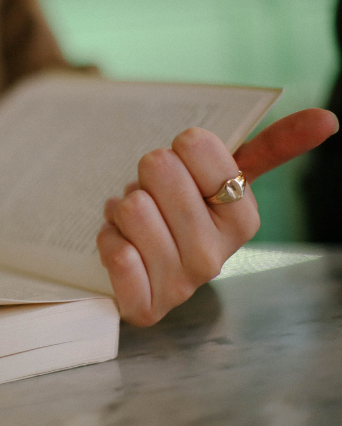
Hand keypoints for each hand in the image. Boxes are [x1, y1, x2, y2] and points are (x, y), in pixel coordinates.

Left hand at [97, 108, 337, 325]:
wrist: (143, 272)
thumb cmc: (180, 215)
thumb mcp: (221, 180)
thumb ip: (271, 147)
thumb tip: (329, 118)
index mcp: (242, 218)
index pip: (195, 144)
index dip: (178, 149)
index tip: (183, 169)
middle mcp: (216, 256)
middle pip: (159, 168)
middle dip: (145, 177)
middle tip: (154, 198)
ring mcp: (181, 286)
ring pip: (131, 207)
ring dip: (121, 208)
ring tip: (135, 222)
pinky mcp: (145, 308)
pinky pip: (114, 250)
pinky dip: (107, 237)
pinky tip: (121, 244)